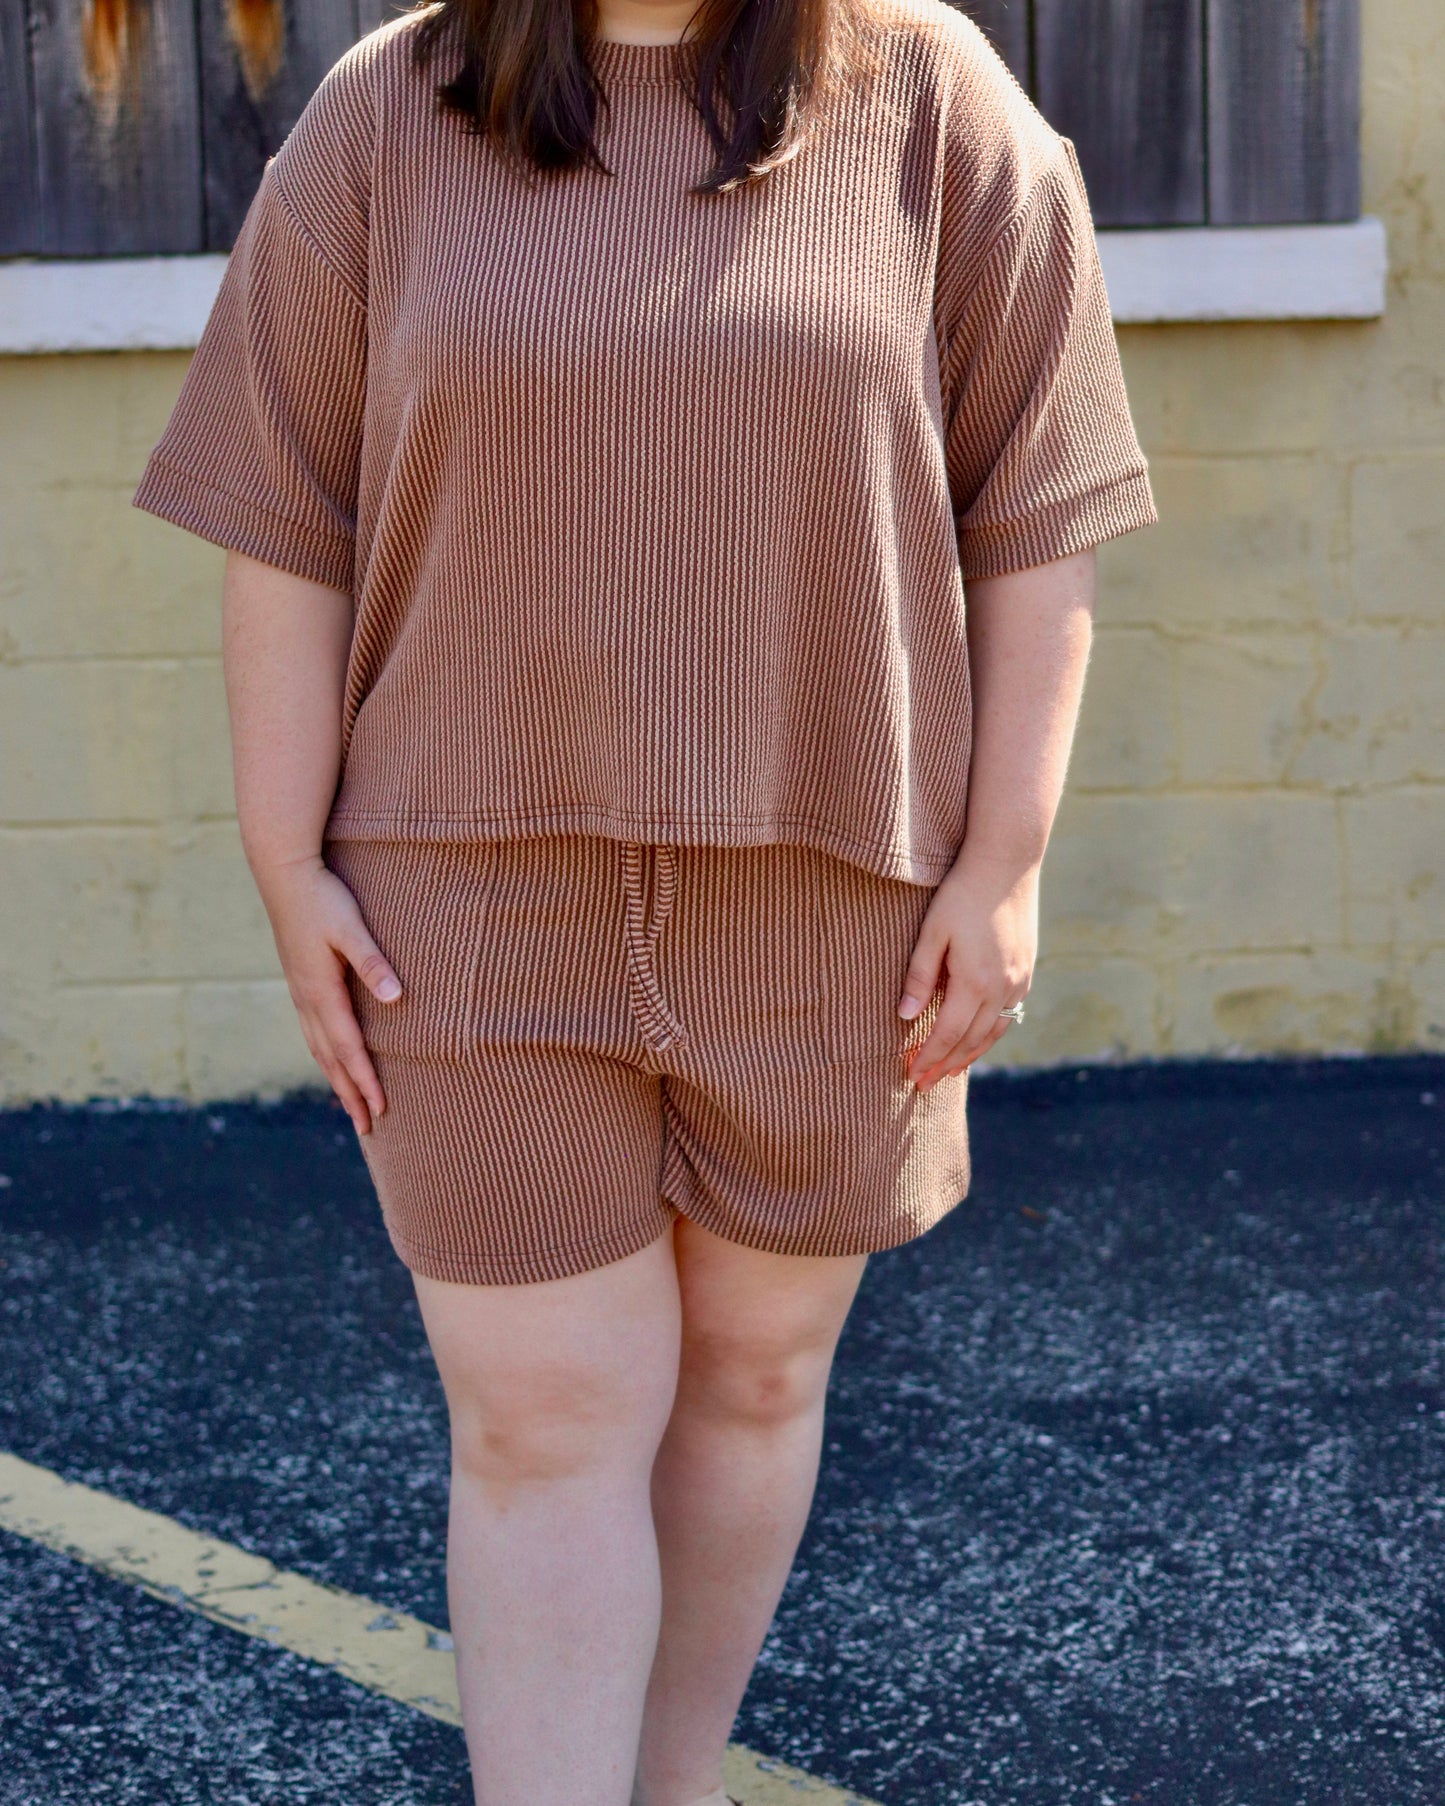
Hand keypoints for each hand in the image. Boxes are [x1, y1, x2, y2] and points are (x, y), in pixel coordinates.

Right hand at [251, 852, 402, 1134]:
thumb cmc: (322, 899)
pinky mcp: (299, 982)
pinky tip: (331, 1057)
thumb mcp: (351, 928)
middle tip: (368, 1125)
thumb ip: (372, 962)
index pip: (348, 1048)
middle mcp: (307, 999)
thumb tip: (396, 998)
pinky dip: (324, 1054)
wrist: (284, 874)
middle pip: (330, 1058)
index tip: (381, 1109)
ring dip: (335, 1077)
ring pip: (318, 1048)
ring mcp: (299, 992)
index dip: (365, 1080)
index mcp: (321, 992)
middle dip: (349, 1093)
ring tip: (350, 1104)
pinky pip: (312, 1031)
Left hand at [897, 851, 1037, 1092]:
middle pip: (970, 1041)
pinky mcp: (1026, 972)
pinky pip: (1008, 1015)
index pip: (947, 1034)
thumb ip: (918, 976)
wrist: (1007, 866)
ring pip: (993, 1032)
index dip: (928, 1056)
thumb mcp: (932, 932)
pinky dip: (989, 1035)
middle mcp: (1002, 988)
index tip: (911, 1075)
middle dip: (945, 1064)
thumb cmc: (962, 894)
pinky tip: (977, 1040)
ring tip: (948, 1071)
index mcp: (974, 981)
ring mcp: (1018, 981)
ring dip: (970, 1055)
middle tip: (923, 1083)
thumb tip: (905, 1017)